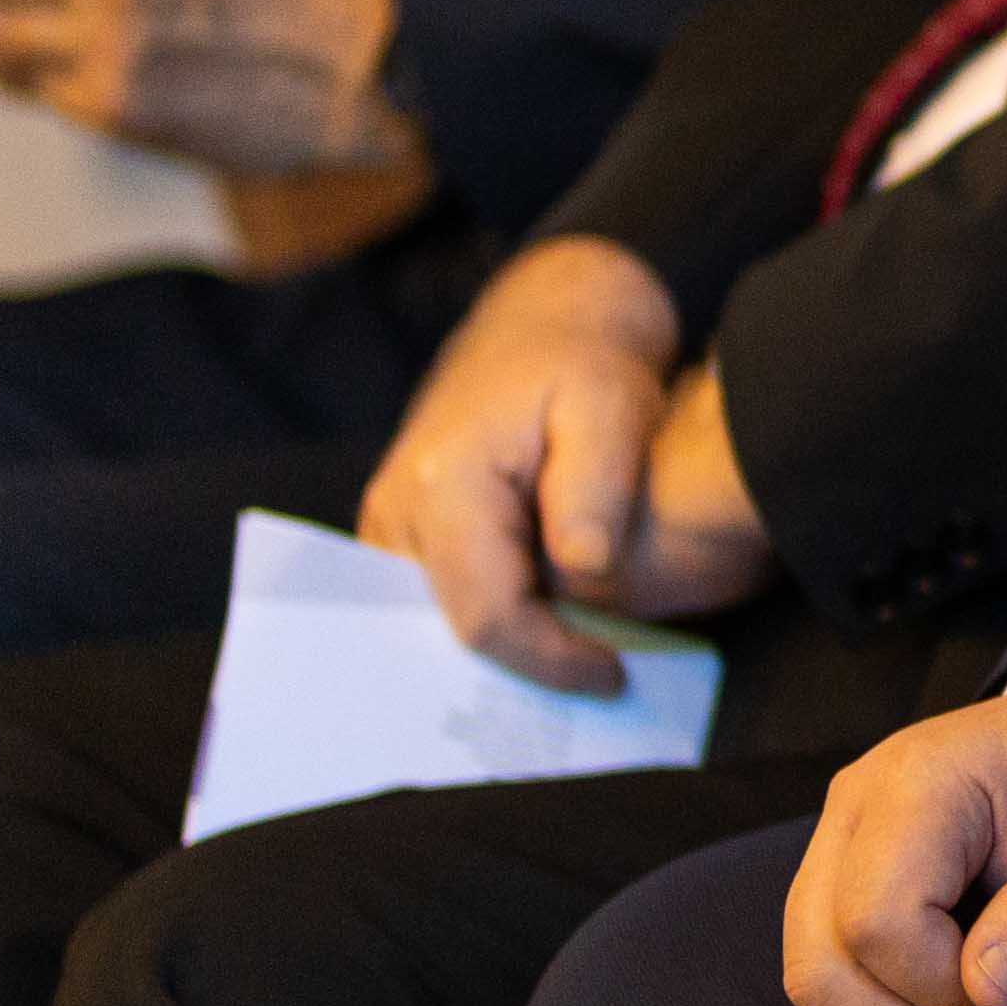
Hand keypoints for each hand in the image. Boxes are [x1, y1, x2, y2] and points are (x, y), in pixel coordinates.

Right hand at [359, 241, 746, 684]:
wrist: (544, 320)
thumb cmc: (584, 362)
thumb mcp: (611, 409)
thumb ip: (595, 490)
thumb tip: (584, 573)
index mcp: (443, 486)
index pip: (486, 615)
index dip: (550, 660)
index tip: (614, 675)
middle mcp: (396, 511)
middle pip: (451, 630)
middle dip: (523, 668)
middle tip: (597, 686)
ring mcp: (392, 522)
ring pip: (440, 621)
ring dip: (509, 650)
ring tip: (580, 669)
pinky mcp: (406, 528)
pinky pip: (441, 597)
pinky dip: (494, 622)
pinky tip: (552, 635)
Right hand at [784, 673, 1006, 1005]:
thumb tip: (988, 992)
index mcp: (922, 781)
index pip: (878, 921)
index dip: (942, 988)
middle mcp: (857, 808)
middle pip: (820, 964)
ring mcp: (838, 843)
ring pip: (812, 981)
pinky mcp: (841, 880)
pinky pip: (829, 978)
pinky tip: (968, 1004)